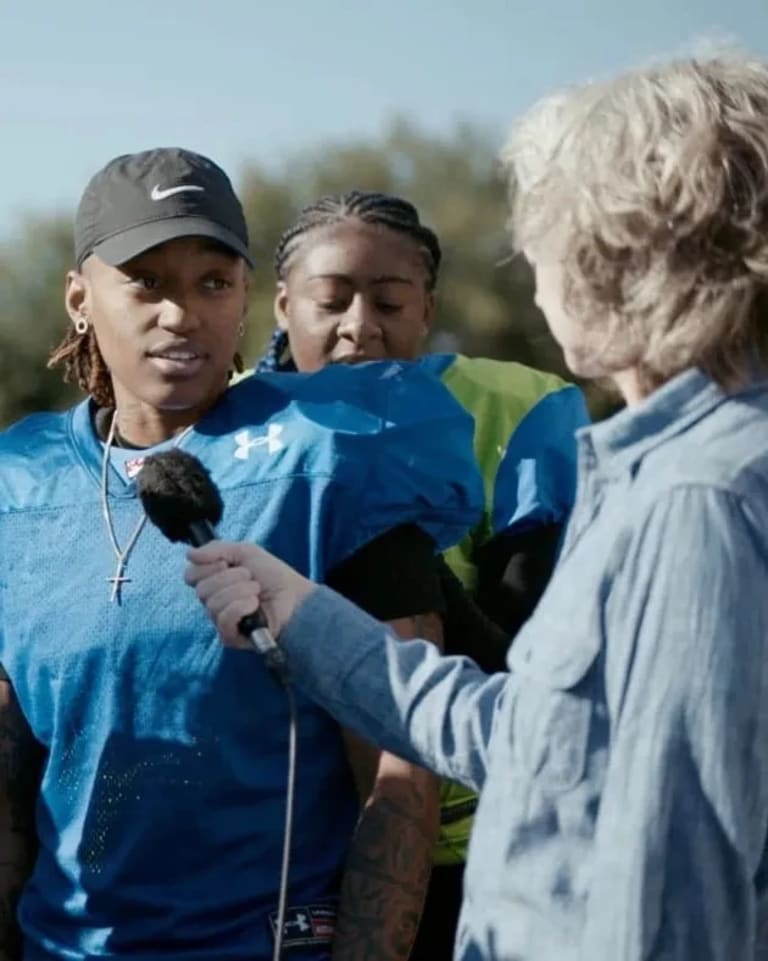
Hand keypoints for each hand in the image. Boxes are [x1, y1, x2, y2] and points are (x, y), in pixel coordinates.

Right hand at [184, 541, 314, 648]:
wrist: (295, 597)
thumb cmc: (273, 576)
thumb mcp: (245, 552)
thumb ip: (217, 549)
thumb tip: (190, 554)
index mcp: (214, 582)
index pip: (190, 575)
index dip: (206, 566)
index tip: (226, 563)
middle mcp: (214, 601)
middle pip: (201, 589)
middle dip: (229, 578)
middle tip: (249, 577)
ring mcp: (220, 620)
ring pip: (212, 603)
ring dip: (239, 591)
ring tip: (257, 591)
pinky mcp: (230, 636)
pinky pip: (224, 619)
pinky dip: (240, 607)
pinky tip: (254, 605)